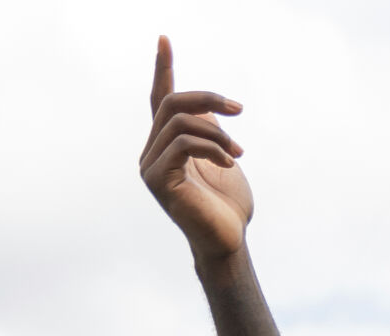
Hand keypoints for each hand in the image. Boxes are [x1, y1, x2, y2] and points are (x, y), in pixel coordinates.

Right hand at [140, 36, 251, 264]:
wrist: (228, 242)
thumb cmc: (228, 207)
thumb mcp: (224, 159)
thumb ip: (211, 134)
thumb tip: (208, 110)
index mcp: (166, 146)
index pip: (158, 100)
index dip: (162, 69)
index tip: (164, 39)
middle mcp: (151, 152)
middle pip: (170, 102)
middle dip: (207, 98)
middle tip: (239, 109)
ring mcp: (150, 166)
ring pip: (178, 121)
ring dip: (216, 131)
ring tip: (239, 151)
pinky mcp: (157, 179)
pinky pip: (182, 143)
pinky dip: (211, 146)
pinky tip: (230, 161)